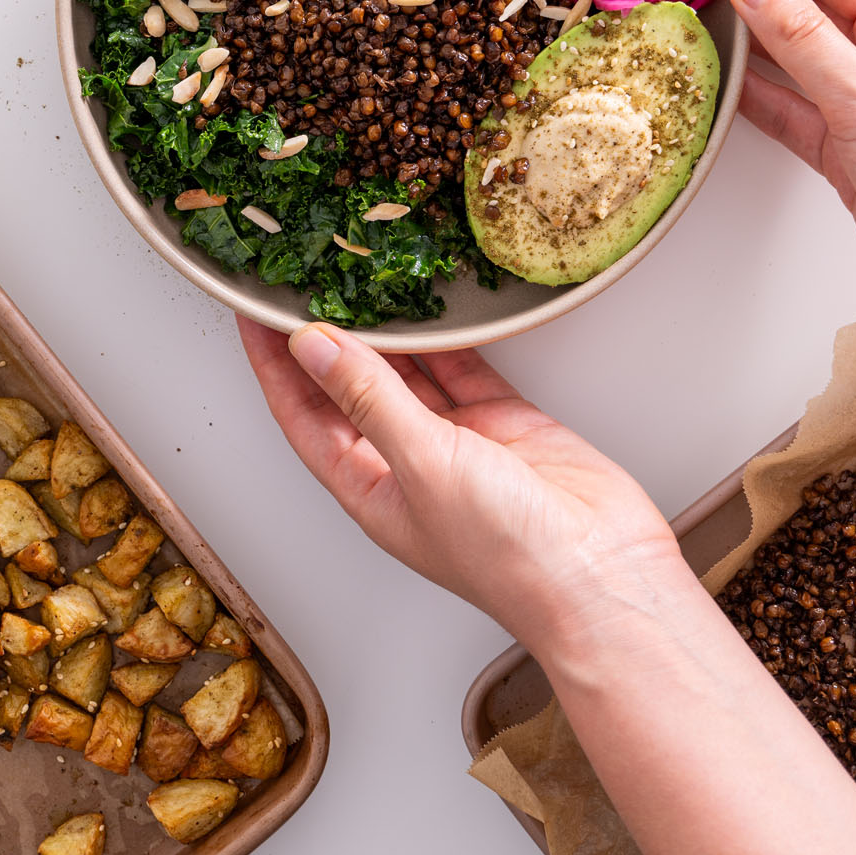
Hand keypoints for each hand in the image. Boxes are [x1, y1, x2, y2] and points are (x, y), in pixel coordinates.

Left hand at [237, 317, 686, 658]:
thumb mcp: (423, 465)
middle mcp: (407, 466)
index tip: (254, 316)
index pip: (303, 417)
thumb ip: (369, 398)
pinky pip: (463, 367)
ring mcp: (457, 444)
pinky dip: (446, 337)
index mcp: (370, 490)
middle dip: (324, 341)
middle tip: (305, 281)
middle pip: (349, 391)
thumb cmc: (509, 556)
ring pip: (407, 373)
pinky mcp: (504, 423)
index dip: (274, 367)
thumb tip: (314, 347)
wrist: (601, 575)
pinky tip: (429, 303)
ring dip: (384, 333)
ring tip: (357, 279)